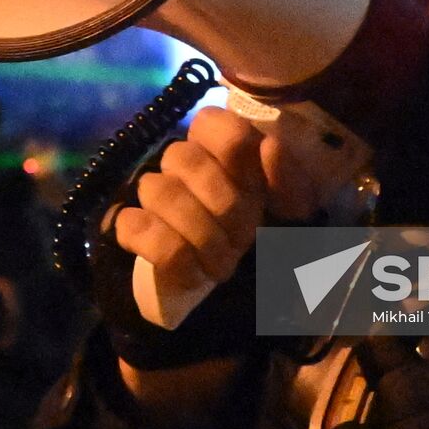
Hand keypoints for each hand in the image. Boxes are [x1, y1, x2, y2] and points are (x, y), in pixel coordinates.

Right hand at [112, 107, 326, 294]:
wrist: (243, 307)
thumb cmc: (272, 248)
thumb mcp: (298, 219)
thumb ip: (291, 181)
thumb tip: (269, 146)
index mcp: (223, 148)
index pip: (209, 120)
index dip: (234, 153)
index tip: (258, 191)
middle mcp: (183, 163)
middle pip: (183, 157)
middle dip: (222, 204)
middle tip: (246, 240)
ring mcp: (151, 195)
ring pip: (158, 190)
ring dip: (199, 235)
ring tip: (224, 267)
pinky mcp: (130, 230)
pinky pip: (135, 226)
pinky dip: (171, 256)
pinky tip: (194, 277)